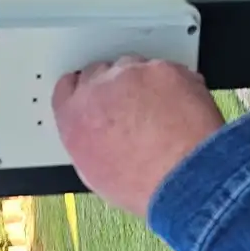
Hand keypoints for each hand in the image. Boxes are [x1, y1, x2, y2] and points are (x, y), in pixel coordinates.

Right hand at [53, 56, 223, 218]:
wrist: (181, 177)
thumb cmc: (143, 183)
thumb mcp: (96, 174)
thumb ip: (88, 141)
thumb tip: (97, 137)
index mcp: (73, 117)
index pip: (68, 88)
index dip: (85, 91)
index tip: (96, 95)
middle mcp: (97, 90)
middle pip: (100, 73)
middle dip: (116, 87)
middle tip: (135, 110)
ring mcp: (130, 74)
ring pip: (133, 67)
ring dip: (144, 84)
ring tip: (162, 115)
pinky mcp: (162, 69)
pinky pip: (166, 70)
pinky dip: (174, 84)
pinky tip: (180, 109)